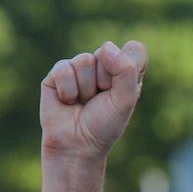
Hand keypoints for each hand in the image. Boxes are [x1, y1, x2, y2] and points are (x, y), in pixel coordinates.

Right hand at [40, 40, 147, 164]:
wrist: (77, 145)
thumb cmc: (104, 125)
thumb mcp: (125, 100)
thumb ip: (125, 71)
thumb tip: (106, 46)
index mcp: (125, 70)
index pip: (135, 49)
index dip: (129, 68)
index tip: (122, 92)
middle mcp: (103, 64)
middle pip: (107, 52)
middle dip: (105, 81)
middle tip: (99, 100)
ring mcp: (79, 67)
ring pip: (84, 60)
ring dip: (85, 88)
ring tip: (83, 101)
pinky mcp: (57, 73)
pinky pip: (64, 69)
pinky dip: (68, 91)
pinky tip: (68, 101)